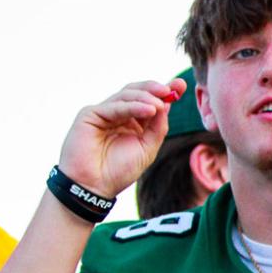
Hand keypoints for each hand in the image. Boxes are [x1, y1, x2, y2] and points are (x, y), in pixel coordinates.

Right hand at [57, 79, 186, 200]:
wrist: (94, 187)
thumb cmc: (118, 171)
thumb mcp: (147, 149)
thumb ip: (157, 127)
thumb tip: (166, 104)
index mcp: (132, 122)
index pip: (149, 101)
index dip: (164, 92)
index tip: (181, 85)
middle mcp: (118, 114)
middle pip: (137, 92)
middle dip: (155, 88)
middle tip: (170, 89)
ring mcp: (104, 112)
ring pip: (126, 95)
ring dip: (146, 97)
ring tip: (160, 104)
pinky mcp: (90, 114)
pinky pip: (115, 106)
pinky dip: (133, 106)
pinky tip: (150, 110)